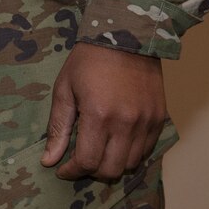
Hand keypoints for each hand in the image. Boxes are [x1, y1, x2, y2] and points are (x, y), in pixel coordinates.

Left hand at [42, 44, 166, 181]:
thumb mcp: (64, 89)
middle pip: (111, 170)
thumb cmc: (88, 61)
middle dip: (91, 171)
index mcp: (98, 115)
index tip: (61, 169)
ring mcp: (146, 123)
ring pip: (130, 164)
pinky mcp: (159, 120)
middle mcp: (126, 124)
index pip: (88, 162)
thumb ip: (58, 127)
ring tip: (98, 151)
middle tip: (79, 161)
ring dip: (112, 164)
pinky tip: (116, 142)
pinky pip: (146, 151)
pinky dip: (130, 154)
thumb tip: (49, 159)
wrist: (125, 37)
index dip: (72, 171)